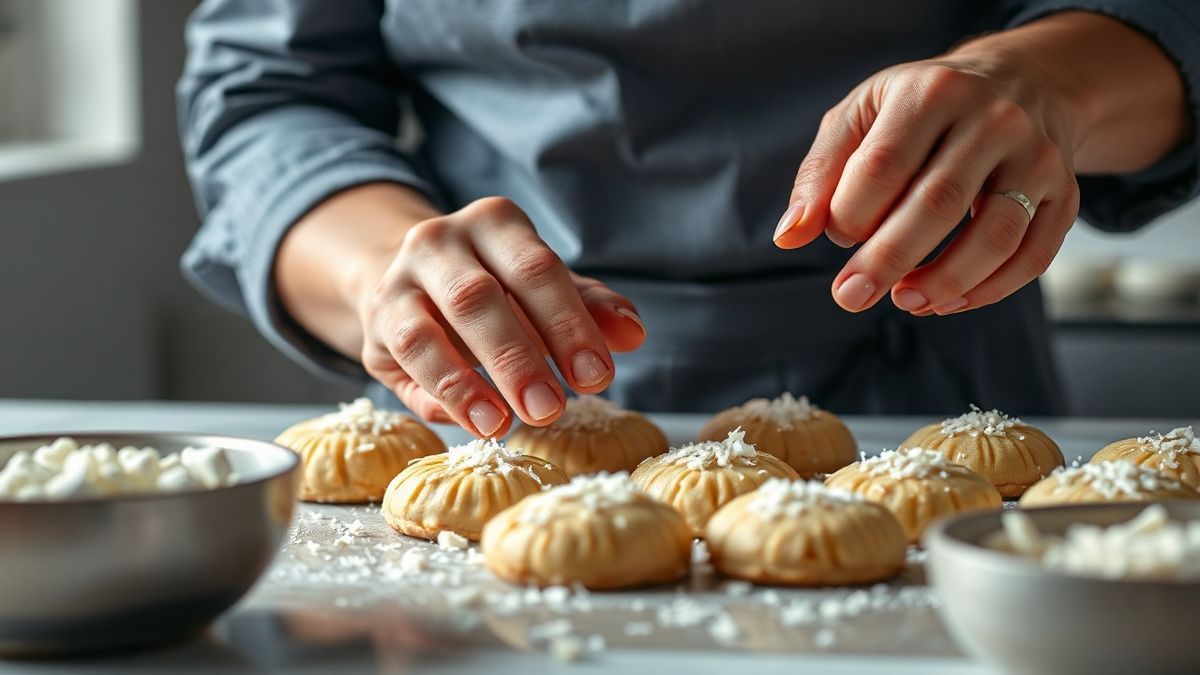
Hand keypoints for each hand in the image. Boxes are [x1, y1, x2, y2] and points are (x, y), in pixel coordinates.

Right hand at [357, 196, 644, 435]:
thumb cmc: (498, 287)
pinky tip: (477, 422)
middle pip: (478, 298)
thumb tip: (632, 333)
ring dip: (468, 383)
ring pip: (425, 332)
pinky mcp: (376, 323)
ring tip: (506, 425)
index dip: (567, 323)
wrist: (414, 281)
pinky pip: (403, 362)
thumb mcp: (547, 290)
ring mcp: (398, 281)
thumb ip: (590, 308)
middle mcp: (438, 241)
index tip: (597, 375)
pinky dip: (441, 395)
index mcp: (493, 222)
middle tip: (552, 409)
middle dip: (518, 358)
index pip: (535, 269)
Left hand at [774, 35, 1083, 315]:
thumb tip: (789, 235)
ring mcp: (1037, 157)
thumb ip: (821, 174)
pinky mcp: (1064, 194)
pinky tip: (945, 301)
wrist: (1022, 81)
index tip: (837, 237)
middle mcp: (993, 119)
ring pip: (996, 235)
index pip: (882, 166)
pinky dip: (987, 290)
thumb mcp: (862, 116)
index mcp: (931, 93)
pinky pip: (1032, 255)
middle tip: (850, 296)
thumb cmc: (922, 108)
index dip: (851, 214)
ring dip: (944, 281)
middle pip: (938, 203)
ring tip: (903, 301)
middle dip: (887, 261)